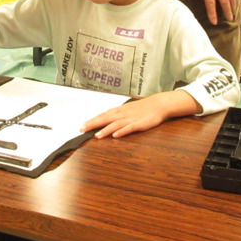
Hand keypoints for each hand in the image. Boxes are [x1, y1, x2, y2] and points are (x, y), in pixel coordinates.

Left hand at [81, 91, 198, 137]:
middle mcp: (122, 114)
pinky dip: (122, 131)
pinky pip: (129, 128)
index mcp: (119, 111)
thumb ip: (116, 114)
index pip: (102, 115)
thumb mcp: (127, 109)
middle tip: (82, 130)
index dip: (92, 121)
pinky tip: (116, 135)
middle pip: (105, 119)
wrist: (158, 104)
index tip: (82, 126)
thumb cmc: (142, 108)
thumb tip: (104, 118)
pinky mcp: (139, 124)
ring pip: (115, 124)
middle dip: (94, 124)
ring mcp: (131, 119)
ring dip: (106, 130)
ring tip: (97, 136)